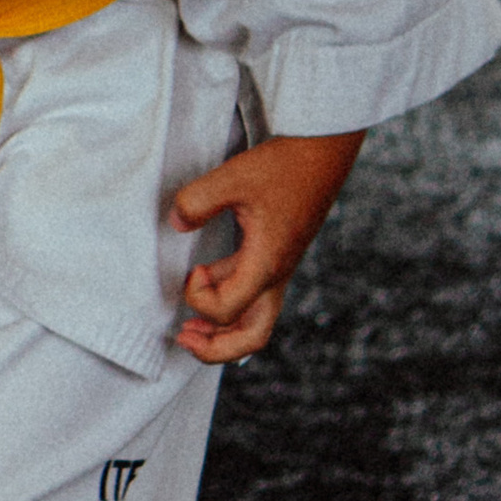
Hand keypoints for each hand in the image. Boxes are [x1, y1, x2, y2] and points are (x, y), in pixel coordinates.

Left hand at [169, 129, 362, 362]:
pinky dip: (230, 302)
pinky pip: (254, 296)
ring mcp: (279, 269)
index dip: (198, 298)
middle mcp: (276, 275)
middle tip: (184, 338)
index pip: (227, 309)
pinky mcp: (277, 257)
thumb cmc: (284, 165)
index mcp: (267, 263)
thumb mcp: (232, 177)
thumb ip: (197, 202)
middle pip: (252, 337)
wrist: (323, 151)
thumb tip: (177, 223)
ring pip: (254, 321)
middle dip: (215, 348)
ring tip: (190, 326)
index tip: (192, 271)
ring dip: (221, 329)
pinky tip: (210, 282)